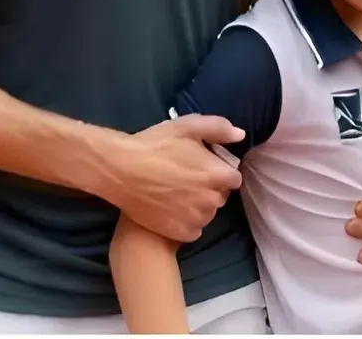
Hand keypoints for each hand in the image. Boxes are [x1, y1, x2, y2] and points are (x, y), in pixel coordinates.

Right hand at [99, 117, 243, 244]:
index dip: (222, 173)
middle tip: (190, 179)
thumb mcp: (188, 127)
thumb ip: (219, 129)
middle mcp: (209, 200)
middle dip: (212, 189)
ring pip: (208, 214)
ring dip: (200, 206)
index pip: (234, 179)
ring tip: (180, 194)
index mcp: (215, 174)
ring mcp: (193, 219)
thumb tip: (240, 135)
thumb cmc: (155, 145)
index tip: (207, 168)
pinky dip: (188, 222)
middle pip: (221, 197)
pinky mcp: (178, 233)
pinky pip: (194, 230)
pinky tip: (173, 210)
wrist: (121, 172)